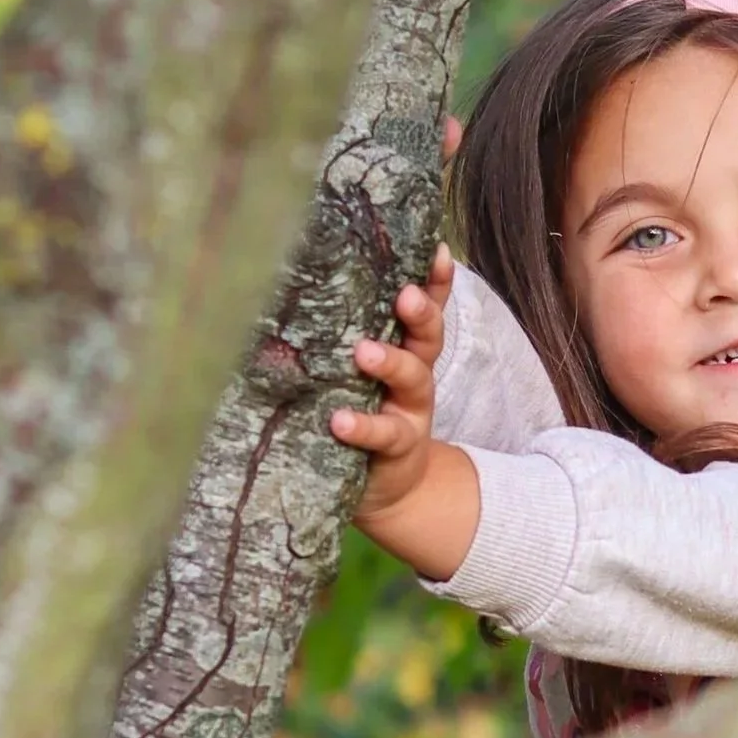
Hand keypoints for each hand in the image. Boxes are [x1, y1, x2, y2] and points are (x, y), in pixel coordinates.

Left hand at [330, 245, 479, 575]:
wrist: (389, 486)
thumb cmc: (365, 412)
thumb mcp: (363, 373)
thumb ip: (351, 336)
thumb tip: (298, 280)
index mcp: (408, 350)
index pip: (428, 308)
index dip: (436, 281)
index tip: (439, 251)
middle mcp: (415, 377)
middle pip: (428, 338)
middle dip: (421, 314)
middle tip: (405, 296)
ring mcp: (410, 413)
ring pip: (414, 381)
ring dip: (392, 362)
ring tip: (364, 352)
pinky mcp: (395, 448)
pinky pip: (383, 434)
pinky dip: (362, 426)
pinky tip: (340, 420)